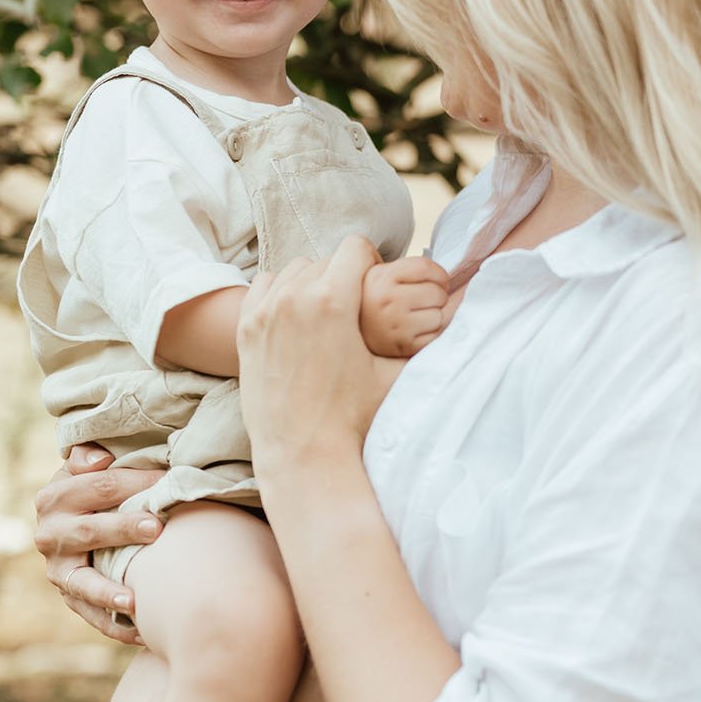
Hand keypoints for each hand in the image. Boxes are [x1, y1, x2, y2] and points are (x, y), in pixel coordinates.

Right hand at [32, 445, 165, 642]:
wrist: (69, 524)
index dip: (136, 482)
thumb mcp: (83, 468)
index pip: (99, 487)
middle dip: (123, 530)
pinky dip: (114, 626)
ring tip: (133, 601)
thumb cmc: (93, 491)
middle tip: (155, 529)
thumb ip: (87, 457)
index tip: (170, 483)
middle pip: (91, 531)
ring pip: (82, 582)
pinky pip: (90, 615)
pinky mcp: (68, 597)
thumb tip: (99, 460)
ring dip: (108, 592)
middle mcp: (50, 534)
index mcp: (55, 496)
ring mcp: (57, 569)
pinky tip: (141, 633)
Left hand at [238, 236, 399, 485]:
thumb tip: (453, 312)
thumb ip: (418, 336)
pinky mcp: (247, 328)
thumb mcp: (394, 373)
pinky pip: (266, 285)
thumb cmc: (355, 418)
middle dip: (344, 277)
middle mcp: (294, 297)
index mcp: (332, 300)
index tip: (374, 288)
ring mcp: (264, 312)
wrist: (303, 454)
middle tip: (354, 310)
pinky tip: (297, 320)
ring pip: (296, 269)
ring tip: (327, 315)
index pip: (356, 247)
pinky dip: (282, 293)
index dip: (372, 264)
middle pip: (327, 258)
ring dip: (314, 283)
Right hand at [358, 255, 449, 358]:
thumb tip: (461, 274)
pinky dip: (432, 332)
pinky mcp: (403, 346)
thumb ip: (411, 267)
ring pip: (439, 316)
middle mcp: (386, 301)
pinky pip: (435, 336)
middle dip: (437, 295)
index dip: (439, 274)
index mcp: (382, 278)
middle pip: (437, 293)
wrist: (354, 333)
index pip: (426, 268)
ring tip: (419, 315)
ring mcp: (395, 326)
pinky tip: (418, 329)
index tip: (437, 280)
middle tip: (426, 300)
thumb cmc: (376, 300)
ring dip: (435, 315)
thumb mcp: (381, 273)